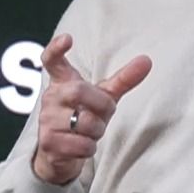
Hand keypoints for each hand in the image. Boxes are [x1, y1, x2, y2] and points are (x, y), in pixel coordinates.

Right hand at [31, 33, 150, 184]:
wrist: (59, 154)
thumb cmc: (83, 118)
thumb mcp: (104, 97)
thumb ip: (123, 80)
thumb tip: (147, 59)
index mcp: (62, 83)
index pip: (52, 60)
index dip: (57, 48)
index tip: (68, 38)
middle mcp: (50, 98)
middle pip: (79, 90)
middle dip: (100, 105)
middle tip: (103, 115)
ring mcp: (46, 120)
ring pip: (84, 122)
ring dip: (97, 131)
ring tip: (90, 133)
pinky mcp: (49, 143)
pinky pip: (82, 145)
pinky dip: (90, 148)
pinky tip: (82, 146)